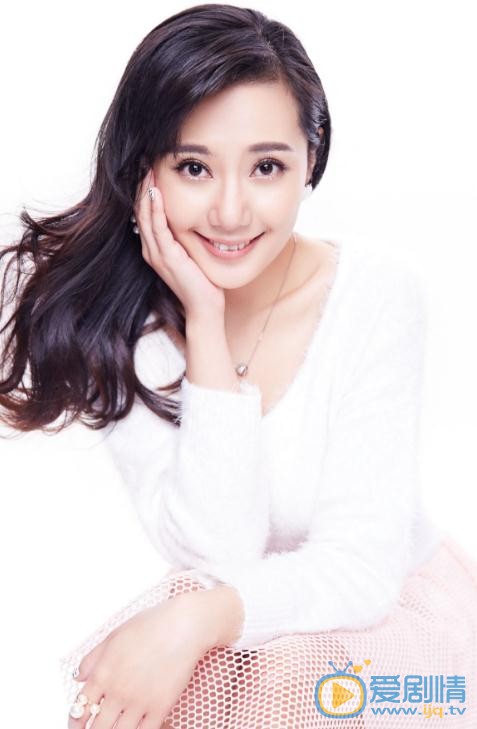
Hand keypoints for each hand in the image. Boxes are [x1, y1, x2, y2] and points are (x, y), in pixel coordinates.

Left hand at [67, 593, 210, 728]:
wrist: (183, 626)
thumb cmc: (151, 625)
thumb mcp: (114, 636)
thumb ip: (93, 658)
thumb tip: (78, 677)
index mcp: (103, 673)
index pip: (80, 708)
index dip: (75, 722)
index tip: (78, 724)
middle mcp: (117, 691)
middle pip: (96, 728)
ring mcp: (139, 702)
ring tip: (114, 728)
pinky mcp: (160, 707)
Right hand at [134, 169, 225, 317]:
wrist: (204, 308)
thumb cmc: (202, 282)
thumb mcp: (191, 253)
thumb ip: (185, 236)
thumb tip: (194, 216)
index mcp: (154, 248)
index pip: (144, 213)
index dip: (144, 190)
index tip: (148, 167)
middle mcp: (150, 250)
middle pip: (139, 211)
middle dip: (140, 185)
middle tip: (142, 160)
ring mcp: (156, 254)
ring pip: (144, 216)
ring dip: (144, 192)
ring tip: (145, 169)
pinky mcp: (166, 257)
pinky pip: (157, 229)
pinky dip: (155, 210)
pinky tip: (155, 193)